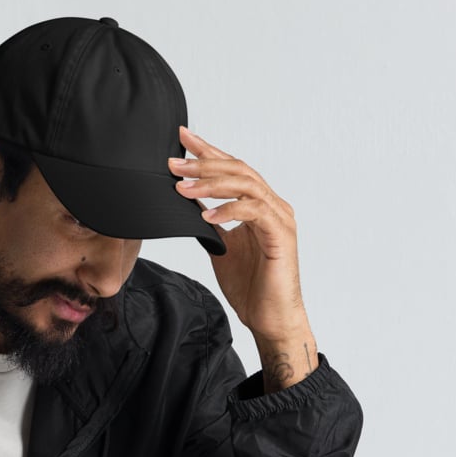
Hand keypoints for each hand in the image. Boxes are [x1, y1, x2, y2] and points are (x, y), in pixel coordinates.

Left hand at [169, 127, 316, 388]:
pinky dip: (229, 210)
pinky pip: (254, 212)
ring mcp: (279, 218)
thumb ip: (210, 224)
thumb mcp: (221, 247)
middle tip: (174, 161)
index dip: (208, 151)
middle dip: (204, 163)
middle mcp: (272, 205)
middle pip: (239, 170)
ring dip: (211, 184)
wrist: (269, 318)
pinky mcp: (281, 236)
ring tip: (183, 186)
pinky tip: (207, 214)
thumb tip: (187, 205)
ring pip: (246, 186)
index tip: (182, 138)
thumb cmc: (251, 286)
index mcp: (258, 205)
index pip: (232, 169)